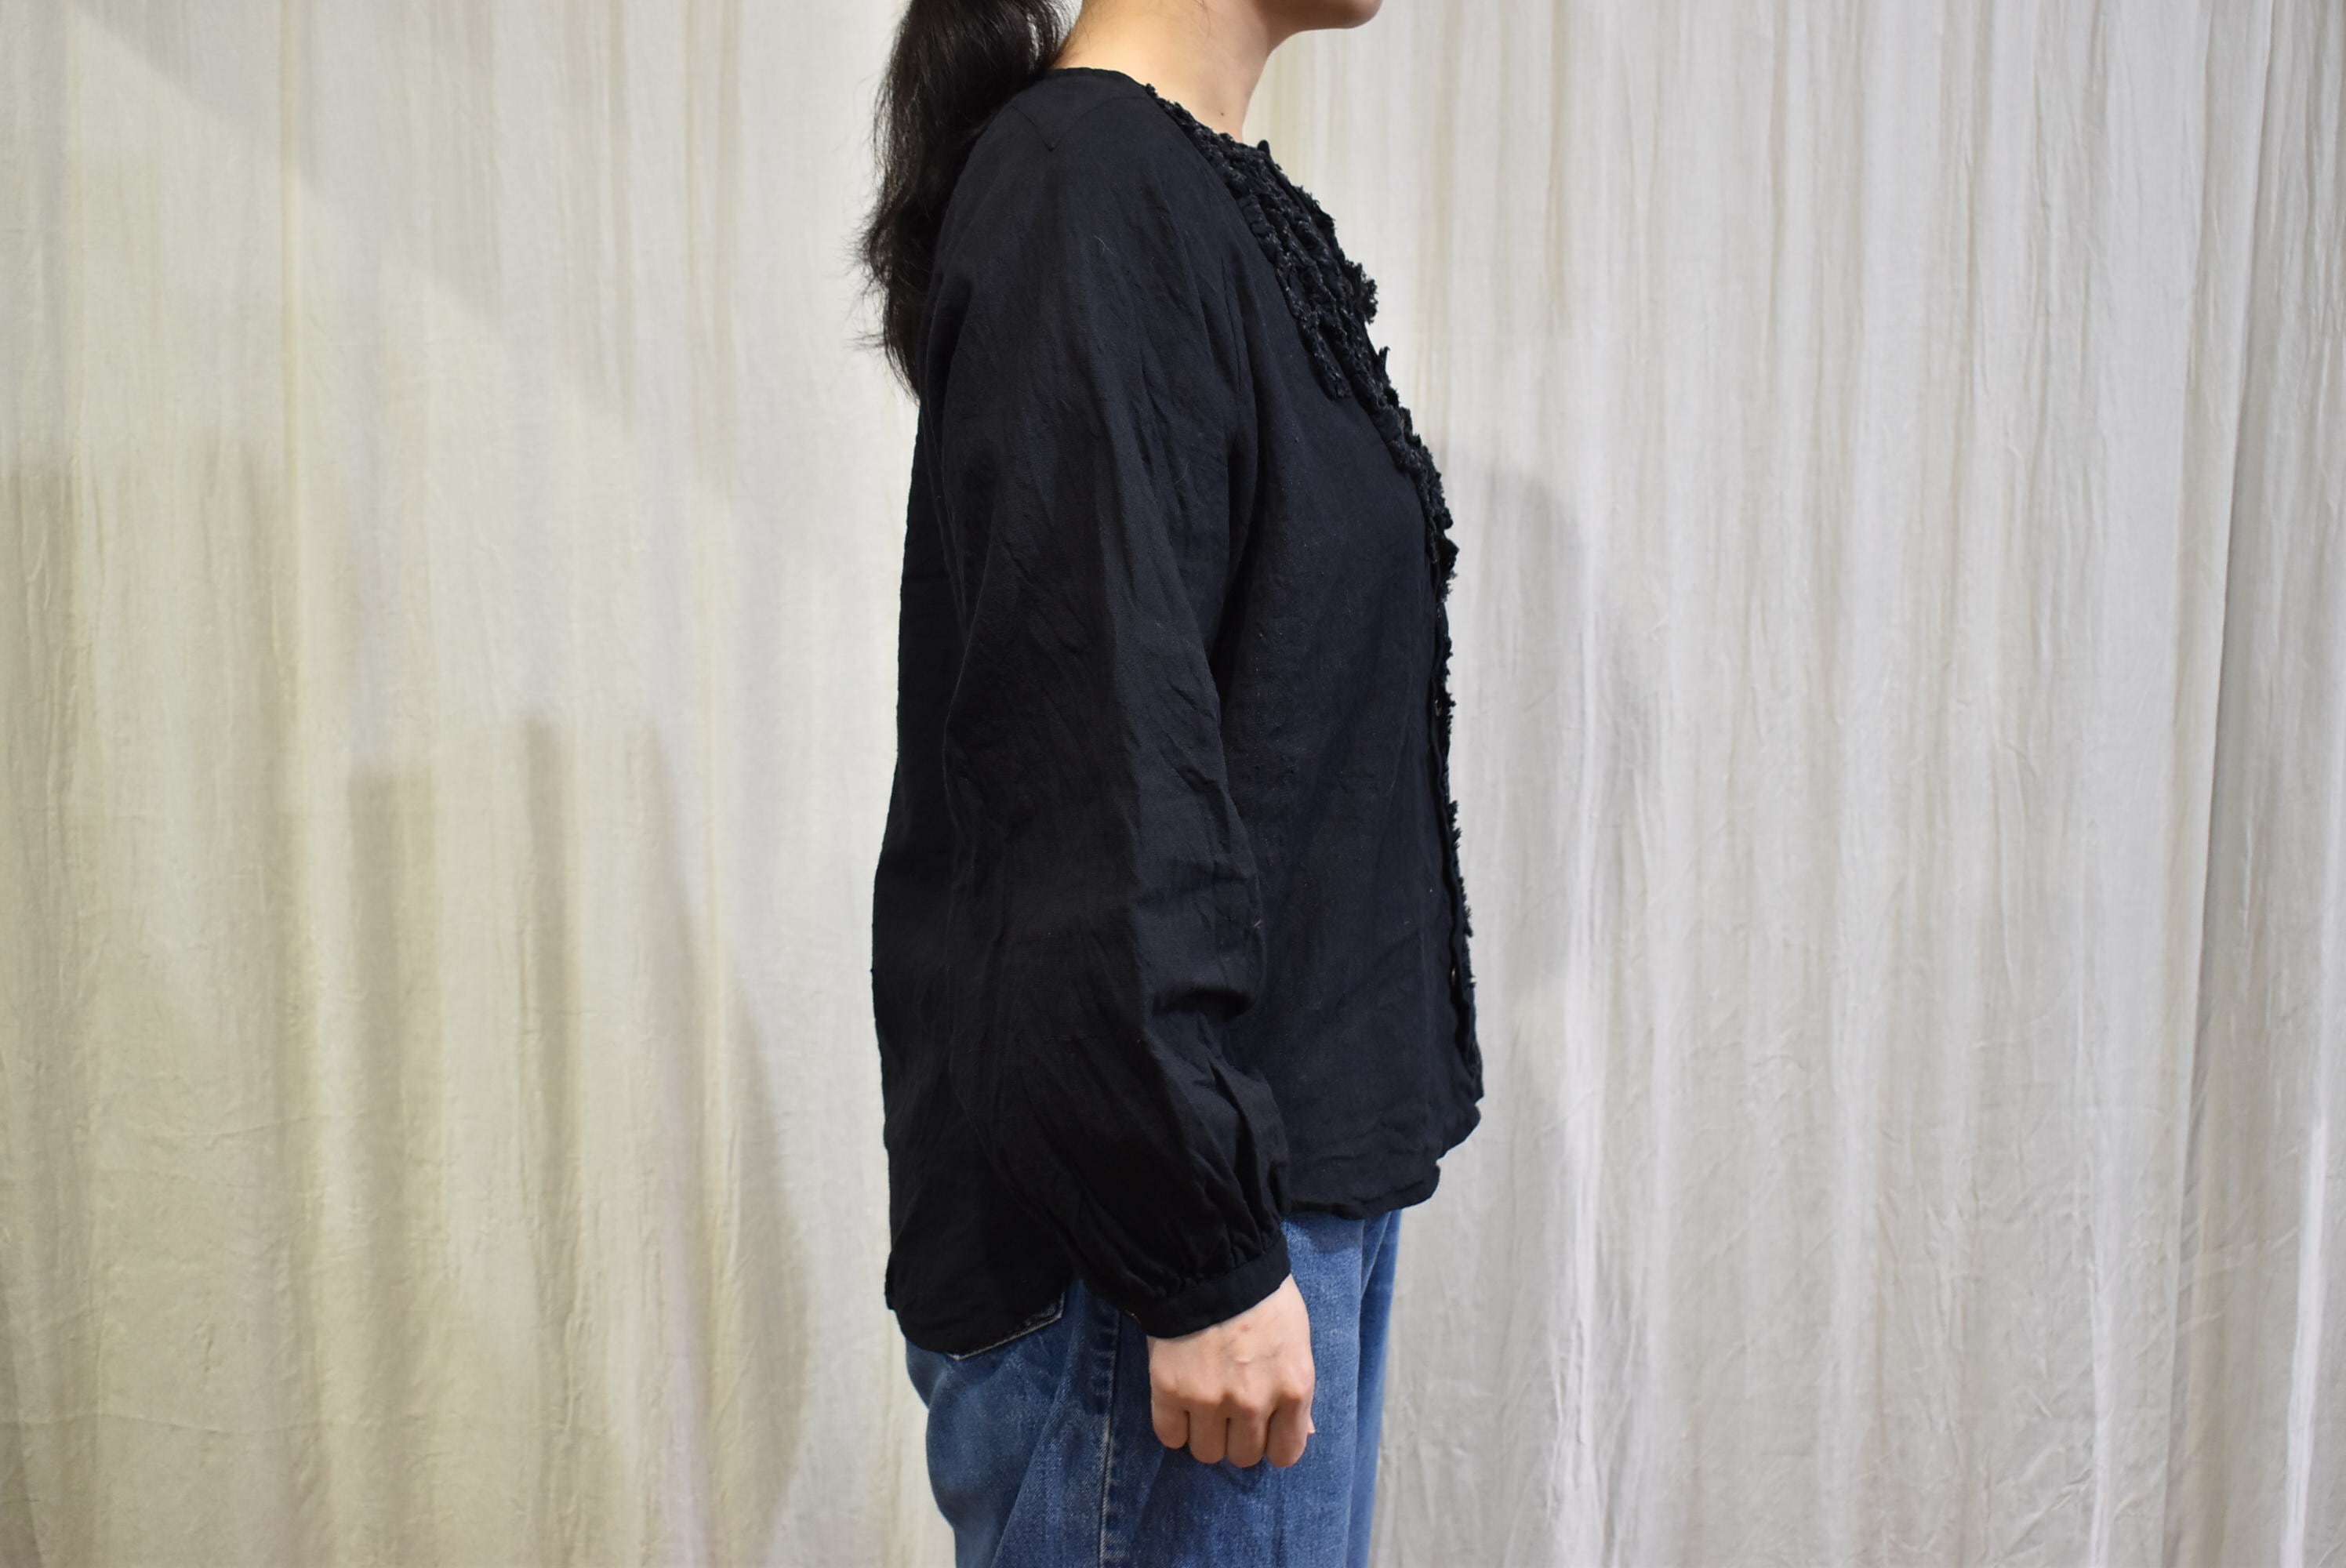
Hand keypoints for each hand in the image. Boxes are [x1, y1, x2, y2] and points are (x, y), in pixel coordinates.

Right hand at [1144, 1273, 1315, 1467]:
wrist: (1211, 1262)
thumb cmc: (1263, 1296)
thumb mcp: (1297, 1340)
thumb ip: (1296, 1389)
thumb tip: (1302, 1430)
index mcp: (1294, 1389)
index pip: (1286, 1453)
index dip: (1271, 1444)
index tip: (1262, 1429)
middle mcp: (1255, 1403)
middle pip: (1243, 1456)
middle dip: (1237, 1437)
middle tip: (1229, 1411)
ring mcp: (1211, 1400)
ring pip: (1206, 1452)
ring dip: (1205, 1434)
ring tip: (1202, 1406)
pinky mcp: (1171, 1392)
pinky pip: (1170, 1436)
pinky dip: (1173, 1426)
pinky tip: (1178, 1404)